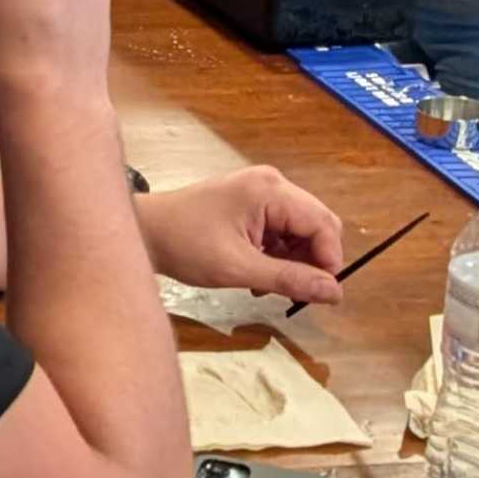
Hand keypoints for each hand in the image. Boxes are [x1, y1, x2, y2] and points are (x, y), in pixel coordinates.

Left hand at [141, 164, 346, 304]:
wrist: (144, 232)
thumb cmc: (184, 245)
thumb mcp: (238, 268)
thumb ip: (289, 279)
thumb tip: (334, 292)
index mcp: (270, 191)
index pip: (323, 224)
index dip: (329, 260)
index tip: (321, 294)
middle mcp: (272, 183)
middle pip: (316, 225)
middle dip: (310, 260)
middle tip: (291, 292)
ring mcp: (261, 191)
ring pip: (300, 231)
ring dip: (291, 261)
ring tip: (263, 285)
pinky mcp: (251, 203)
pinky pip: (281, 230)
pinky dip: (276, 254)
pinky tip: (254, 273)